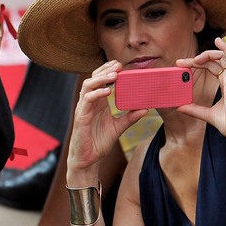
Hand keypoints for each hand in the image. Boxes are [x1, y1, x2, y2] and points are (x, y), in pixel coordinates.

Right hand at [67, 61, 146, 184]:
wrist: (88, 160)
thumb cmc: (99, 142)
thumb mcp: (118, 128)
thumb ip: (130, 118)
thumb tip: (145, 109)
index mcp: (97, 103)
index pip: (100, 80)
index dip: (109, 71)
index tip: (121, 66)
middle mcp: (89, 103)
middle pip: (93, 78)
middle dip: (105, 70)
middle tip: (118, 65)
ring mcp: (83, 108)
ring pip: (88, 85)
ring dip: (101, 78)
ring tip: (114, 75)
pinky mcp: (81, 117)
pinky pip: (86, 100)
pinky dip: (96, 93)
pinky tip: (107, 91)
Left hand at [177, 38, 225, 150]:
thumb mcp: (207, 115)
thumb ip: (194, 109)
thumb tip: (180, 107)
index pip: (211, 67)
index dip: (197, 64)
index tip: (182, 66)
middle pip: (214, 61)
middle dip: (197, 59)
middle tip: (181, 62)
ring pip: (222, 57)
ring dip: (207, 54)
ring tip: (194, 58)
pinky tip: (219, 42)